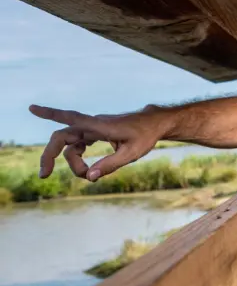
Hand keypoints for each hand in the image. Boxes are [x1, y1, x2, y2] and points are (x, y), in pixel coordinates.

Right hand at [29, 104, 167, 181]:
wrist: (155, 124)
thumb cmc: (146, 136)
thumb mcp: (132, 153)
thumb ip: (111, 164)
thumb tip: (90, 177)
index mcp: (100, 125)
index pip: (71, 117)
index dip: (50, 113)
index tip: (32, 108)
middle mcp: (92, 124)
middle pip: (62, 137)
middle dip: (50, 155)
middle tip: (44, 175)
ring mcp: (92, 129)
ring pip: (70, 146)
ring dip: (73, 163)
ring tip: (87, 176)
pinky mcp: (95, 133)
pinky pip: (78, 146)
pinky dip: (78, 159)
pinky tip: (86, 170)